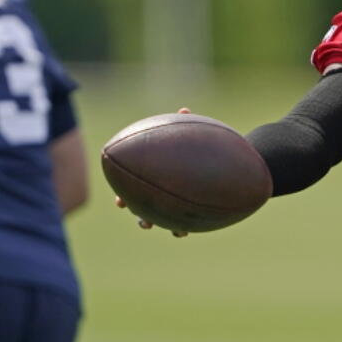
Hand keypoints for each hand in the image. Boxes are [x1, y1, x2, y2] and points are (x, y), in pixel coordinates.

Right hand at [114, 107, 190, 237]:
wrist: (222, 163)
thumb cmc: (200, 148)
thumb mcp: (189, 137)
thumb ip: (184, 125)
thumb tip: (184, 111)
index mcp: (153, 176)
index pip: (133, 186)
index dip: (123, 195)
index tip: (119, 200)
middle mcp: (158, 191)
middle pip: (139, 203)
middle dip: (133, 207)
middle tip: (129, 209)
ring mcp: (171, 204)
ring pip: (157, 219)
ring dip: (151, 222)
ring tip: (148, 225)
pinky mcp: (187, 213)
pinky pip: (181, 225)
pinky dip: (179, 229)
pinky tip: (182, 230)